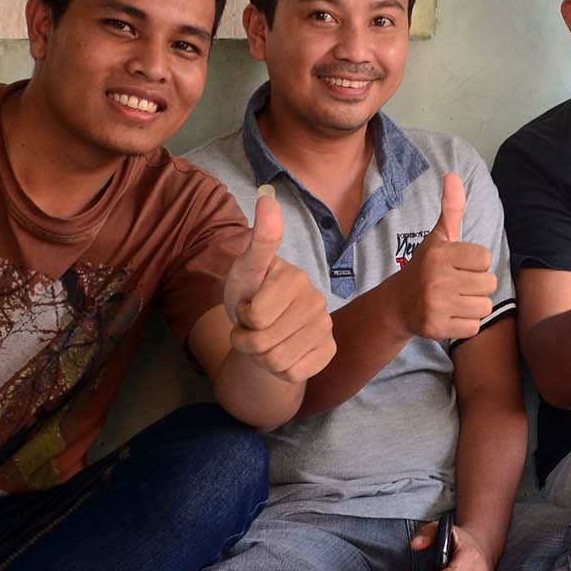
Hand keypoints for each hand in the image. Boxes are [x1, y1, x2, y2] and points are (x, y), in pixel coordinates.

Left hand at [223, 187, 335, 381]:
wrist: (263, 330)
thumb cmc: (250, 296)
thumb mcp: (246, 269)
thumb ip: (259, 240)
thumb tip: (267, 196)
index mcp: (296, 278)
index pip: (255, 317)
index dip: (242, 317)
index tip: (247, 306)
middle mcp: (317, 301)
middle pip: (262, 343)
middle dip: (246, 340)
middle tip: (252, 327)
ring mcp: (325, 328)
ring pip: (276, 362)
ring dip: (259, 357)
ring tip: (263, 340)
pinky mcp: (328, 352)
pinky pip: (292, 374)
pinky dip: (278, 370)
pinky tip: (281, 352)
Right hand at [395, 173, 498, 340]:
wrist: (398, 304)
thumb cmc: (427, 267)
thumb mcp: (439, 237)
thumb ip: (451, 209)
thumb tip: (453, 176)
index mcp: (439, 254)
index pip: (486, 259)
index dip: (476, 263)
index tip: (460, 265)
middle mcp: (436, 279)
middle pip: (489, 284)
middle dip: (478, 286)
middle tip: (457, 284)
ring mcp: (435, 306)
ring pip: (484, 307)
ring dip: (473, 306)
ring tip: (455, 300)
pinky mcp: (436, 329)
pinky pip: (473, 328)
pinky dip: (465, 324)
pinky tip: (450, 315)